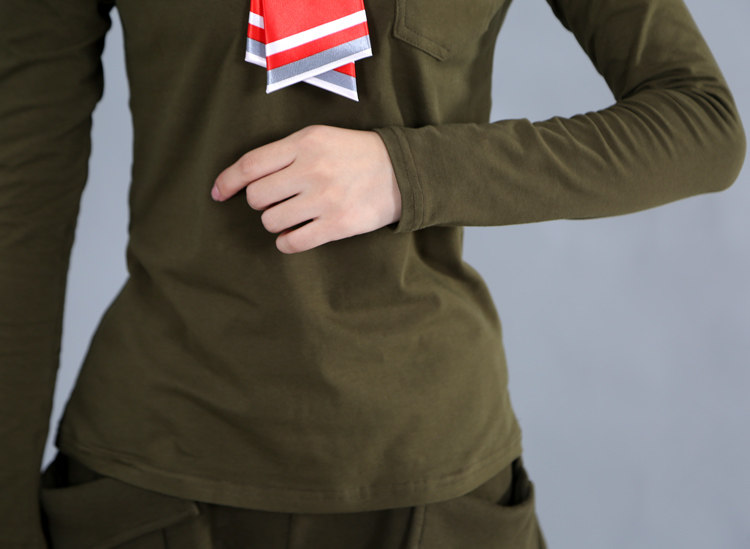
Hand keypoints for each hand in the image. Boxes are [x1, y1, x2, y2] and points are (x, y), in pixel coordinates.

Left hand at [211, 125, 401, 253]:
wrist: (401, 172)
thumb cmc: (354, 154)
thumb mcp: (319, 137)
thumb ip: (283, 153)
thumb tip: (242, 181)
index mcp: (305, 143)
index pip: (250, 165)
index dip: (227, 181)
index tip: (218, 193)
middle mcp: (312, 170)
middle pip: (257, 197)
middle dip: (260, 202)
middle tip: (277, 200)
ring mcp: (325, 199)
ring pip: (271, 221)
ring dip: (274, 222)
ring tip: (292, 215)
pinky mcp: (337, 225)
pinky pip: (293, 242)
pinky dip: (286, 242)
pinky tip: (294, 234)